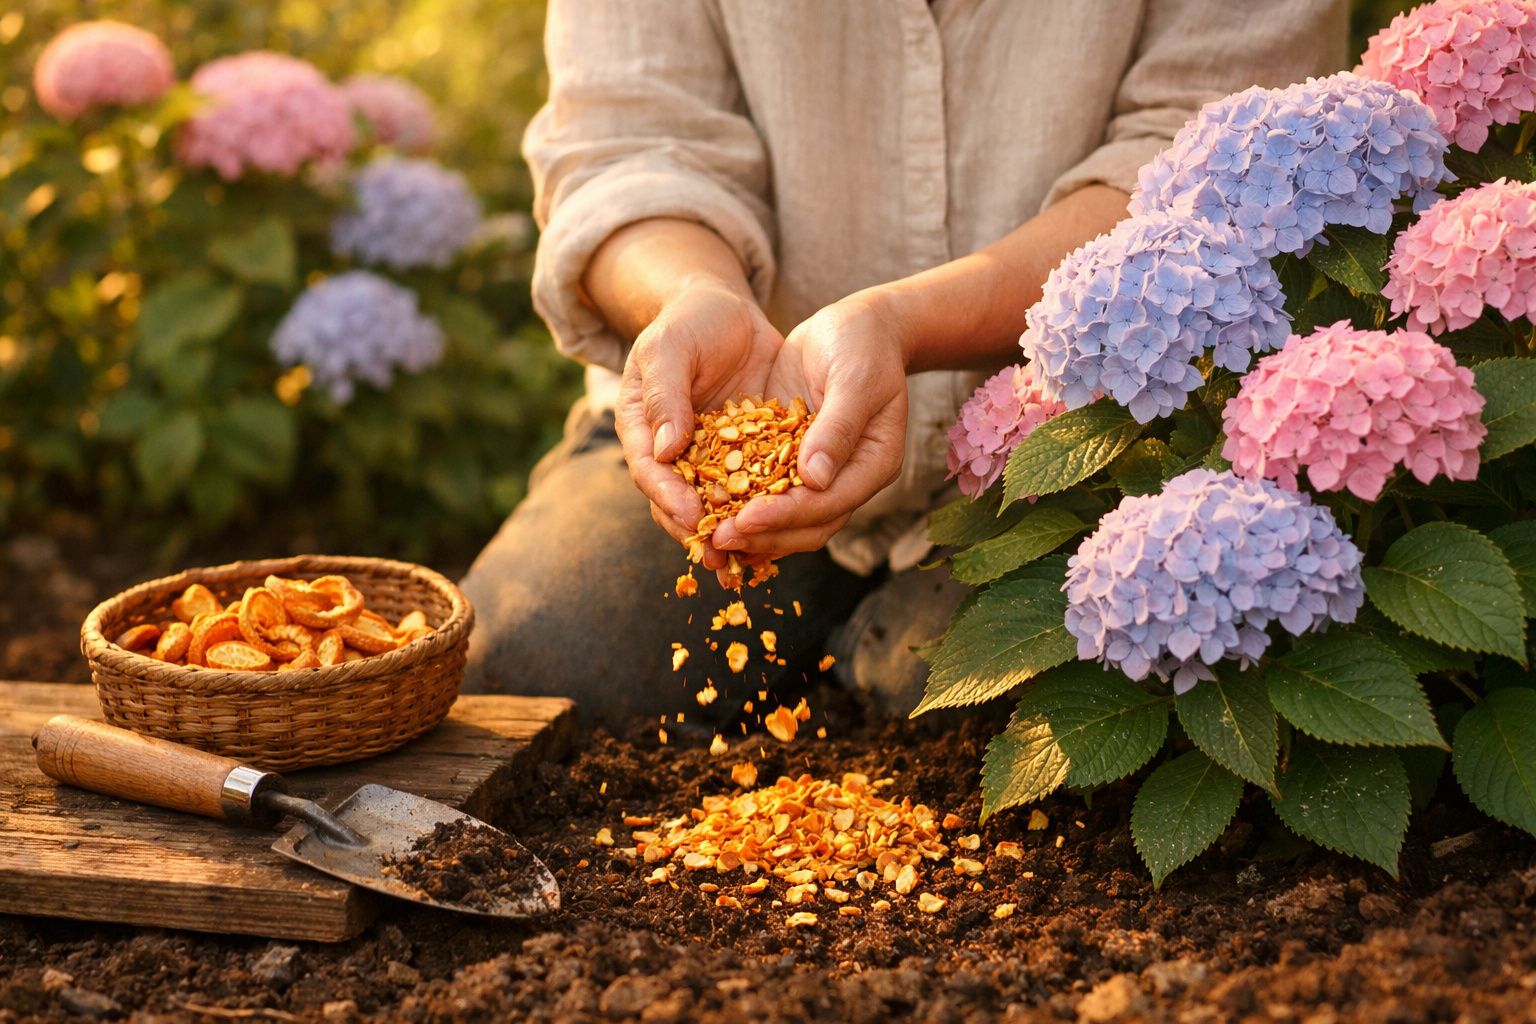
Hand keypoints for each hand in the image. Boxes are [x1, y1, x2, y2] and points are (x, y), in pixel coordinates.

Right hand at [615, 277, 783, 569]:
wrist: (726, 310)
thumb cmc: (689, 322)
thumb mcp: (671, 348)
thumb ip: (666, 395)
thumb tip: (664, 451)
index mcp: (642, 429)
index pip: (650, 472)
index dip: (669, 498)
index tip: (693, 517)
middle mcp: (671, 452)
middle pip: (678, 501)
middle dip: (700, 531)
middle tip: (722, 559)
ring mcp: (708, 457)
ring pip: (715, 504)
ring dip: (732, 533)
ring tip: (752, 560)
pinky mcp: (744, 455)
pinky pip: (752, 489)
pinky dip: (763, 511)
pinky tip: (786, 531)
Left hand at [710, 290, 909, 559]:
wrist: (856, 325)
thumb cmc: (863, 344)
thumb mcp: (855, 378)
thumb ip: (837, 427)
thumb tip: (814, 480)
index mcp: (874, 464)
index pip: (828, 505)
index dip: (787, 516)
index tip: (745, 520)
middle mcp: (846, 477)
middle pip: (807, 525)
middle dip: (763, 534)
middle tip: (717, 539)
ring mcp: (819, 471)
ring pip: (785, 517)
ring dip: (749, 530)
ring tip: (707, 536)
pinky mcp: (791, 458)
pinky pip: (765, 489)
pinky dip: (740, 502)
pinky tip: (704, 507)